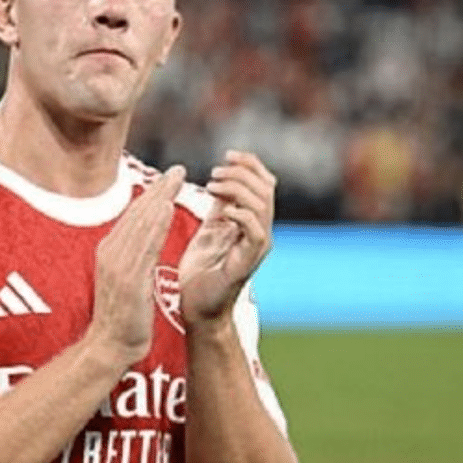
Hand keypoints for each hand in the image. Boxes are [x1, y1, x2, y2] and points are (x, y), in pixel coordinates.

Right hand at [90, 165, 184, 362]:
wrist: (109, 346)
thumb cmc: (122, 317)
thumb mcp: (126, 280)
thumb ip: (134, 258)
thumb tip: (144, 241)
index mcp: (109, 251)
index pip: (133, 217)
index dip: (152, 196)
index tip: (169, 180)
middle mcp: (110, 251)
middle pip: (138, 213)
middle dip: (159, 189)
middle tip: (178, 169)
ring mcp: (118, 263)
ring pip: (142, 223)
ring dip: (160, 198)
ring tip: (177, 179)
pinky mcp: (129, 276)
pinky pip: (145, 244)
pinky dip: (156, 223)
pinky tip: (168, 207)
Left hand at [179, 152, 274, 324]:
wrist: (196, 308)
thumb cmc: (201, 273)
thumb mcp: (209, 231)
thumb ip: (219, 208)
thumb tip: (220, 182)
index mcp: (252, 223)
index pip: (265, 184)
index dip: (251, 164)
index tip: (228, 154)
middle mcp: (260, 233)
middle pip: (266, 189)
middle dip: (242, 173)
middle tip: (215, 172)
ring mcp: (256, 248)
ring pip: (263, 206)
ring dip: (237, 189)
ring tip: (212, 185)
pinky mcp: (247, 263)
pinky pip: (256, 232)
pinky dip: (240, 215)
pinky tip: (221, 210)